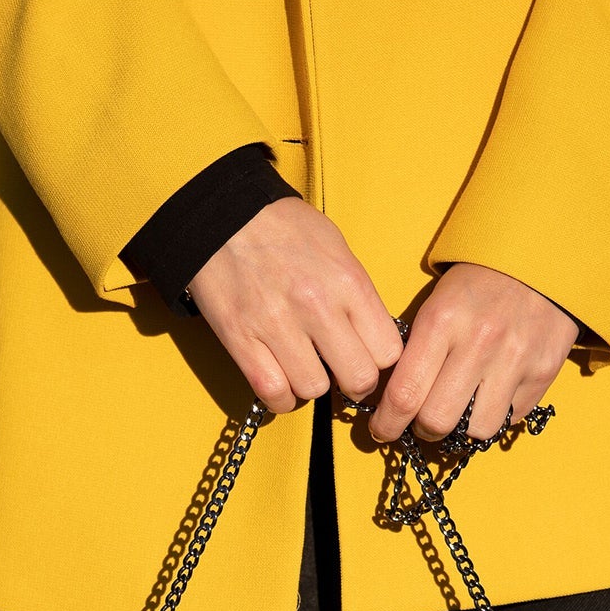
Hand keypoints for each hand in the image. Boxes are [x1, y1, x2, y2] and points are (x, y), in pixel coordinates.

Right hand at [187, 196, 402, 412]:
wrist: (221, 212)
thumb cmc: (283, 229)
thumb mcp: (336, 248)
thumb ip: (358, 296)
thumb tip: (374, 339)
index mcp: (347, 282)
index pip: (388, 352)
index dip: (380, 361)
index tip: (367, 357)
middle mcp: (317, 306)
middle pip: (359, 379)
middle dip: (354, 382)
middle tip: (340, 372)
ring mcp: (277, 325)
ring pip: (315, 390)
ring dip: (312, 386)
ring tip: (304, 366)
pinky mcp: (241, 339)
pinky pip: (274, 394)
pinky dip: (280, 397)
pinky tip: (280, 379)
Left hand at [368, 262, 579, 443]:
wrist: (540, 260)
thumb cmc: (478, 286)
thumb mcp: (438, 304)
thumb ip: (417, 352)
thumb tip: (395, 402)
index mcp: (442, 320)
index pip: (404, 394)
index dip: (387, 423)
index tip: (383, 429)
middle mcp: (479, 343)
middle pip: (437, 421)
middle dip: (424, 431)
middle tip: (423, 425)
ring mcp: (515, 360)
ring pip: (476, 431)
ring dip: (462, 430)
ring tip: (461, 414)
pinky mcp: (543, 372)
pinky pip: (509, 419)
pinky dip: (495, 416)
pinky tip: (492, 396)